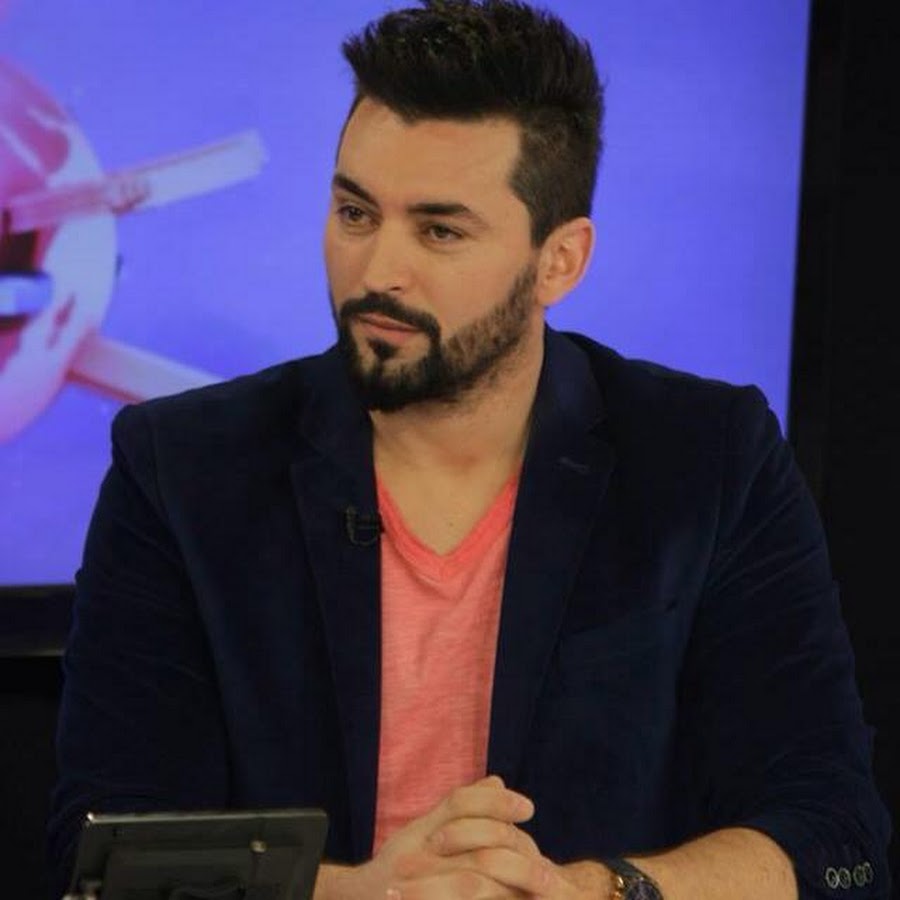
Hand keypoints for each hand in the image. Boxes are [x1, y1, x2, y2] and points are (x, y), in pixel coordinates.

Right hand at [317, 775, 549, 898]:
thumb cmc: (398, 868)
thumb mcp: (423, 832)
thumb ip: (461, 809)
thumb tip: (498, 782)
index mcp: (421, 832)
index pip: (461, 804)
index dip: (496, 803)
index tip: (529, 808)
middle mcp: (416, 855)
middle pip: (475, 849)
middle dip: (517, 859)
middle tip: (549, 873)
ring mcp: (418, 885)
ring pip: (471, 883)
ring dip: (510, 888)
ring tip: (543, 893)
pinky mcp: (421, 896)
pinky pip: (464, 897)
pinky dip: (491, 899)